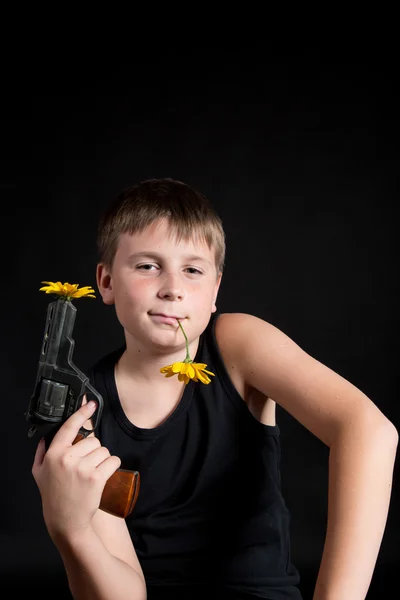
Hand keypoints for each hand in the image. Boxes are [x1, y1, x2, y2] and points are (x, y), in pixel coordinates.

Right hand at [32, 401, 120, 540]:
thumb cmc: (54, 496)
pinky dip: (113, 466)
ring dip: (103, 459)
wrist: (65, 521)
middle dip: (93, 451)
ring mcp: (82, 467)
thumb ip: (41, 453)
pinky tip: (104, 475)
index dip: (82, 413)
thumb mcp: (39, 474)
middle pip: (93, 440)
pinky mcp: (96, 477)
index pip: (69, 427)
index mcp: (54, 454)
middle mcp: (67, 458)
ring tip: (93, 473)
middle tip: (85, 467)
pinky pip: (113, 461)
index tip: (91, 403)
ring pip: (104, 450)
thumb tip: (47, 437)